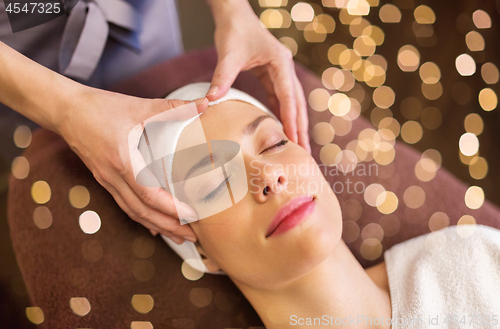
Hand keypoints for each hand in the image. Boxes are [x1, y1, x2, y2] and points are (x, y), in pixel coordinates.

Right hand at [56, 86, 208, 243]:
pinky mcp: (104, 179)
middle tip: (192, 237)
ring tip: (178, 236)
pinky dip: (141, 216)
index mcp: (123, 161)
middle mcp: (113, 177)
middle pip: (142, 212)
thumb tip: (207, 103)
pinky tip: (154, 225)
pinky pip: (124, 204)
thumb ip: (174, 107)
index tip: (193, 217)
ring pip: (133, 212)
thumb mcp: (140, 106)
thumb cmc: (101, 107)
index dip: (171, 209)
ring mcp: (106, 180)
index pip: (149, 195)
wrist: (66, 110)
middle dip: (168, 226)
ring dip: (156, 226)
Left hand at [205, 0, 310, 152]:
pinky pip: (281, 99)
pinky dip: (283, 115)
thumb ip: (221, 77)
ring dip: (295, 124)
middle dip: (300, 128)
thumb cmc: (233, 31)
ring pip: (292, 103)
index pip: (288, 96)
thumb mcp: (228, 54)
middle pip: (297, 103)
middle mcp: (286, 68)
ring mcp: (281, 72)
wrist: (235, 15)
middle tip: (304, 153)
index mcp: (280, 63)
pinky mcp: (273, 75)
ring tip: (298, 147)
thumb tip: (210, 100)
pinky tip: (283, 130)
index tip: (294, 139)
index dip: (291, 119)